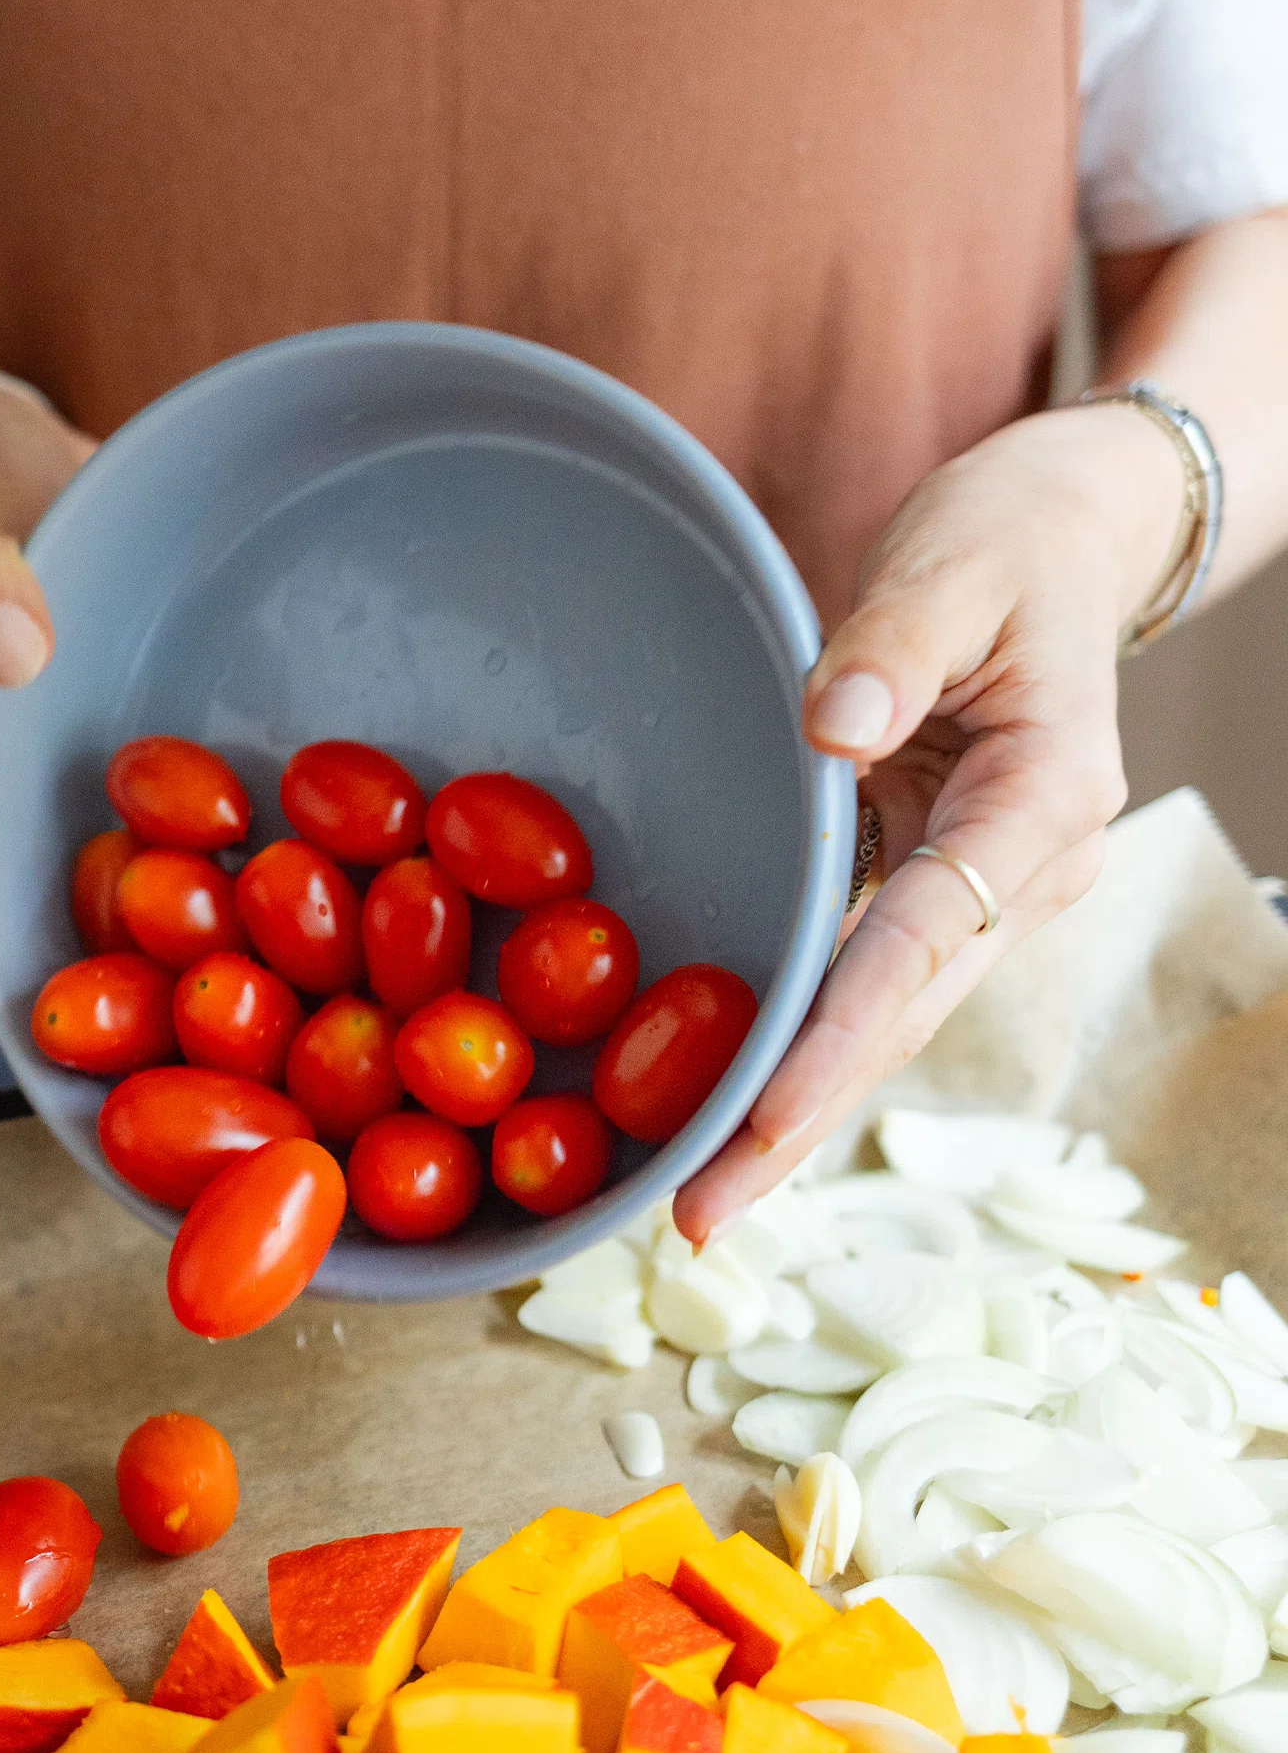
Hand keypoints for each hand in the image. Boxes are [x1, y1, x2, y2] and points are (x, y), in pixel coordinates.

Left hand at [674, 406, 1165, 1237]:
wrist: (1063, 535)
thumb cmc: (1009, 541)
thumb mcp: (954, 569)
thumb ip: (893, 645)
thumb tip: (828, 726)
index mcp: (1041, 803)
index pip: (923, 943)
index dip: (839, 1040)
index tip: (765, 1120)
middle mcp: (1018, 870)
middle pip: (895, 1016)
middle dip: (799, 1120)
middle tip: (698, 1217)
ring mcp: (976, 885)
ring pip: (872, 1016)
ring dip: (785, 1104)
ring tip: (690, 1198)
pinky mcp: (926, 879)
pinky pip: (849, 972)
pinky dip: (783, 1036)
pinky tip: (709, 1100)